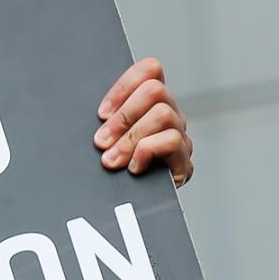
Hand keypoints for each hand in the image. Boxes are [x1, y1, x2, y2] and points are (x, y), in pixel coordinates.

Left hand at [96, 56, 191, 184]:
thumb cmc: (116, 169)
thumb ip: (107, 121)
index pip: (150, 70)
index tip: (102, 113)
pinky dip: (146, 152)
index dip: (125, 85)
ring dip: (130, 137)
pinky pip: (170, 141)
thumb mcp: (109, 138)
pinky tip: (134, 168)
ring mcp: (180, 136)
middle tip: (101, 141)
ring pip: (162, 115)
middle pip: (155, 90)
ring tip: (112, 160)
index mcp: (152, 103)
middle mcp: (171, 114)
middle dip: (123, 117)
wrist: (135, 209)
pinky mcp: (184, 161)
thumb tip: (94, 116)